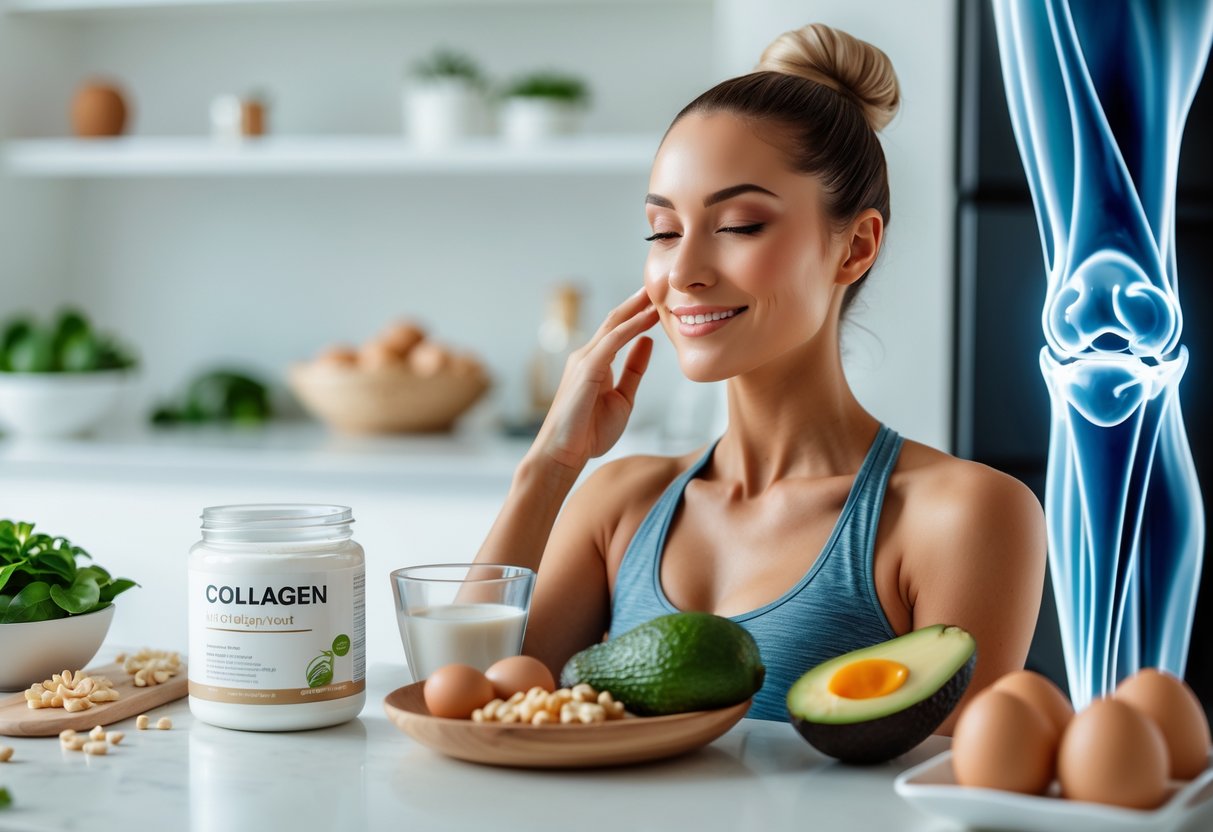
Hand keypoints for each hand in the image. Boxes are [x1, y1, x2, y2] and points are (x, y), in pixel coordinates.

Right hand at [532, 287, 658, 471]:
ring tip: (656, 293)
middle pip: (615, 320)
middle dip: (637, 302)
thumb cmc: (589, 432)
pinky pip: (612, 342)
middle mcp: (587, 356)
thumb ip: (634, 369)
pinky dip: (632, 327)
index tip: (658, 300)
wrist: (563, 455)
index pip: (618, 330)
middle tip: (658, 285)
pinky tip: (648, 318)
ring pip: (613, 325)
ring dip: (636, 308)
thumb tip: (648, 343)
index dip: (637, 314)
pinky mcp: (586, 369)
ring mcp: (584, 361)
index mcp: (596, 363)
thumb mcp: (622, 397)